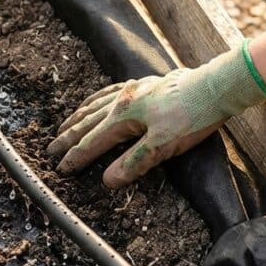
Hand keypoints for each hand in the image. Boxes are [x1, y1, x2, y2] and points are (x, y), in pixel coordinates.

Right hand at [48, 44, 265, 188]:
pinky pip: (110, 92)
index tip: (60, 170)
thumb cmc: (190, 118)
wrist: (214, 88)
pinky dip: (96, 100)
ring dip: (78, 118)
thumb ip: (132, 163)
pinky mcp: (145, 85)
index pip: (92, 142)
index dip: (75, 158)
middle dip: (68, 138)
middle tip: (51, 152)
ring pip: (96, 105)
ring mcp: (133, 90)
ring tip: (64, 126)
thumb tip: (106, 181)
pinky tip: (96, 102)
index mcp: (123, 116)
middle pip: (87, 122)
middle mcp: (122, 100)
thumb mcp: (162, 147)